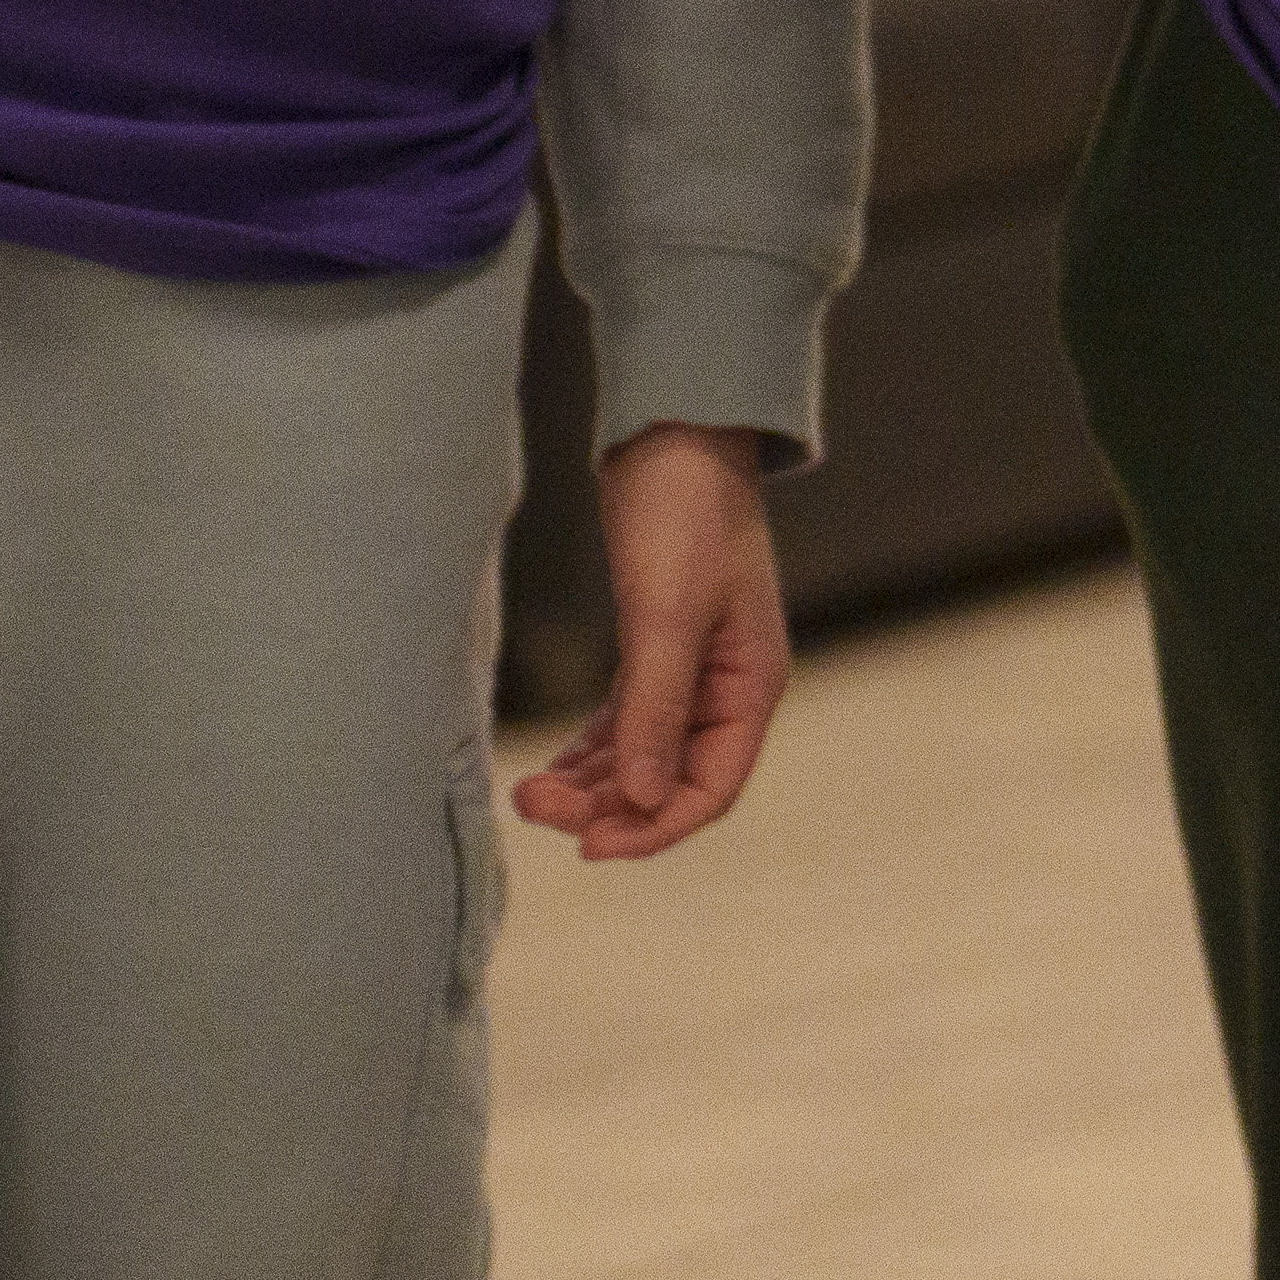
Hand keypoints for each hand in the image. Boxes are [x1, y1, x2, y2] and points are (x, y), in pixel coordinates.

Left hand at [508, 424, 786, 862]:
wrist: (674, 431)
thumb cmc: (684, 513)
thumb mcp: (666, 614)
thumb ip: (655, 710)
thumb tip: (642, 799)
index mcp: (751, 686)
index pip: (711, 790)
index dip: (653, 829)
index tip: (588, 848)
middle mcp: (729, 689)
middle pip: (670, 781)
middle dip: (606, 807)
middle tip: (534, 808)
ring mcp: (695, 670)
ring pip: (643, 757)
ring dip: (591, 784)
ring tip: (528, 793)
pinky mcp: (657, 647)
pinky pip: (626, 724)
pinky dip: (591, 753)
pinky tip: (552, 769)